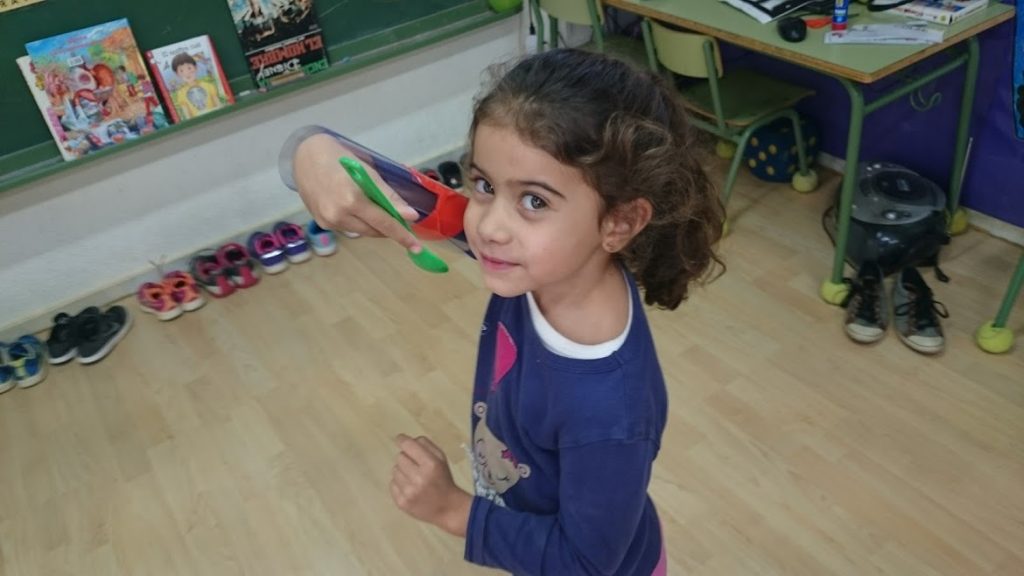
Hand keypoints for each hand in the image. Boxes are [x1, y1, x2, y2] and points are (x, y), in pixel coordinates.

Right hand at [292, 133, 421, 250]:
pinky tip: (356, 208)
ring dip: (374, 225)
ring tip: (375, 208)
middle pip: (374, 231)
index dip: (402, 235)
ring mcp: (328, 221)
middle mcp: (338, 215)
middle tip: (399, 219)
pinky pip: (349, 229)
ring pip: (362, 231)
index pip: (384, 223)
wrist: (306, 157)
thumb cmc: (341, 159)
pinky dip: (359, 222)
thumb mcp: (369, 173)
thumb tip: (410, 216)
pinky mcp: (322, 223)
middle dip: (389, 227)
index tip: (416, 247)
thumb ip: (389, 197)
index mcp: (352, 200)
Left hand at [390, 434, 471, 536]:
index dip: (402, 440)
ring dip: (402, 472)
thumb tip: (405, 440)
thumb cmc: (444, 480)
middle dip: (407, 459)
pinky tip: (410, 488)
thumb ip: (425, 445)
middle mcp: (418, 478)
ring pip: (394, 470)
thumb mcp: (441, 459)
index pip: (408, 446)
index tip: (400, 439)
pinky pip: (392, 484)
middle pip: (400, 457)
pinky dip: (399, 484)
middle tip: (416, 466)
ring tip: (414, 479)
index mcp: (430, 464)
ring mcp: (408, 492)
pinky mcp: (401, 502)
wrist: (447, 508)